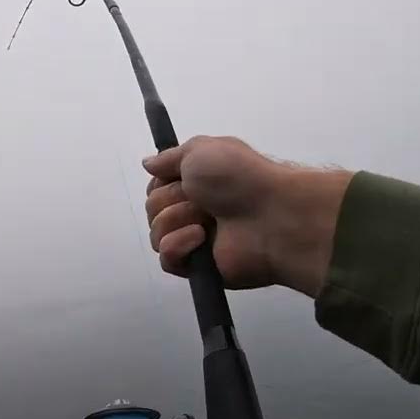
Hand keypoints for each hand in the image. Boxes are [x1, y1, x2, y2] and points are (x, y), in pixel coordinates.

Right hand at [142, 135, 353, 297]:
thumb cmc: (239, 177)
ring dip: (177, 220)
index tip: (179, 178)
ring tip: (207, 221)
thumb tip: (147, 163)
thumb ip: (169, 157)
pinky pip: (166, 260)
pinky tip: (200, 239)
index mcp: (197, 184)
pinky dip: (178, 245)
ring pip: (156, 234)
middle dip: (172, 200)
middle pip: (152, 209)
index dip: (162, 183)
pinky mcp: (198, 269)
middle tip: (203, 200)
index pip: (155, 188)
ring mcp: (195, 242)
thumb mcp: (201, 149)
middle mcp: (194, 212)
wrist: (271, 215)